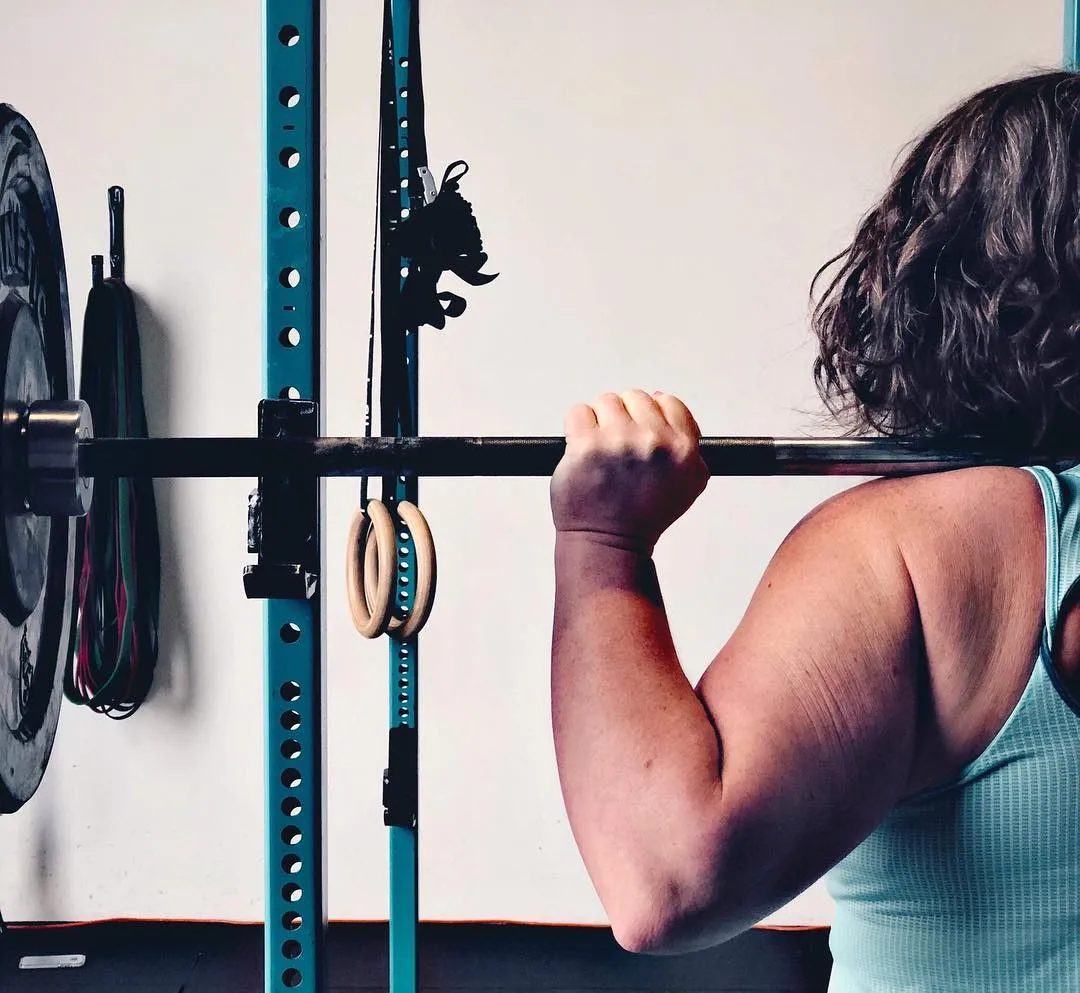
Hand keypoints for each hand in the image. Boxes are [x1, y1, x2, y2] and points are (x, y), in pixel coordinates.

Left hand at [550, 390, 708, 552]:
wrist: (608, 543)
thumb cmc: (642, 516)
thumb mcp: (687, 485)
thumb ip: (688, 444)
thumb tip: (664, 401)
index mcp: (683, 450)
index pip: (669, 403)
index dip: (651, 415)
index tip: (640, 432)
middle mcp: (654, 442)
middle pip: (635, 398)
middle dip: (624, 418)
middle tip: (617, 448)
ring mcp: (619, 441)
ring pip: (606, 402)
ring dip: (600, 422)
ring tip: (600, 451)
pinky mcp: (586, 445)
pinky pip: (579, 412)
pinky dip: (576, 428)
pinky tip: (583, 450)